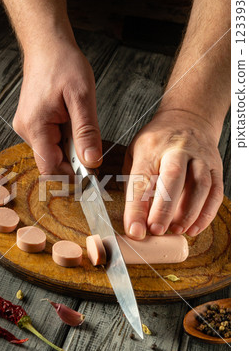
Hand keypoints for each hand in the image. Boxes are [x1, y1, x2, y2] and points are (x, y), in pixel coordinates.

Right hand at [13, 40, 101, 174]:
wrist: (47, 45)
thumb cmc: (62, 64)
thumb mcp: (82, 98)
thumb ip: (86, 132)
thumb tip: (91, 161)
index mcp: (35, 126)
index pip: (50, 168)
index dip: (71, 175)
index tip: (91, 173)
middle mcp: (26, 130)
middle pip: (51, 161)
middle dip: (73, 159)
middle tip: (91, 144)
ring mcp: (27, 126)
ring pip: (52, 151)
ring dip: (70, 146)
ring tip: (78, 122)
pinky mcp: (33, 122)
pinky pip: (50, 140)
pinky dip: (65, 137)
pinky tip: (72, 120)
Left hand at [123, 110, 223, 238]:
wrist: (188, 119)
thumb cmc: (157, 143)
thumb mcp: (135, 154)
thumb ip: (134, 183)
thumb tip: (134, 219)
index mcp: (151, 149)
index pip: (142, 179)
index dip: (137, 208)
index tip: (135, 230)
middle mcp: (177, 150)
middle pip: (173, 178)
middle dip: (164, 208)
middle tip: (156, 230)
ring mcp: (199, 158)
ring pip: (200, 185)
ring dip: (188, 213)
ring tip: (176, 230)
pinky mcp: (215, 167)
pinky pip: (215, 192)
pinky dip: (206, 213)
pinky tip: (194, 227)